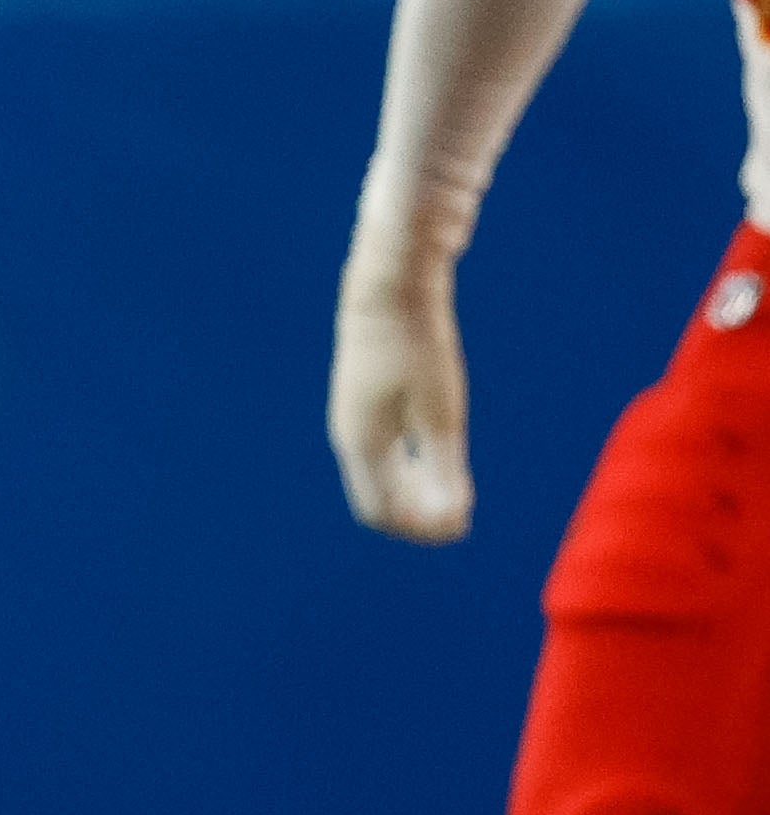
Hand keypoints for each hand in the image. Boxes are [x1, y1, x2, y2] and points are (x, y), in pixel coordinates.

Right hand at [331, 247, 472, 541]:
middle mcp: (350, 437)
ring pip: (379, 476)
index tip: (462, 528)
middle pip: (377, 498)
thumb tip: (452, 521)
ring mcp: (354, 418)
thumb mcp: (441, 413)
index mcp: (363, 444)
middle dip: (417, 517)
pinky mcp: (364, 401)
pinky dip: (409, 468)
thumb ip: (446, 469)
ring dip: (413, 494)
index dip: (419, 530)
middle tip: (463, 519)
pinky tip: (438, 456)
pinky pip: (381, 452)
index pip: (381, 512)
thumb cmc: (418, 346)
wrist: (390, 284)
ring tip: (455, 494)